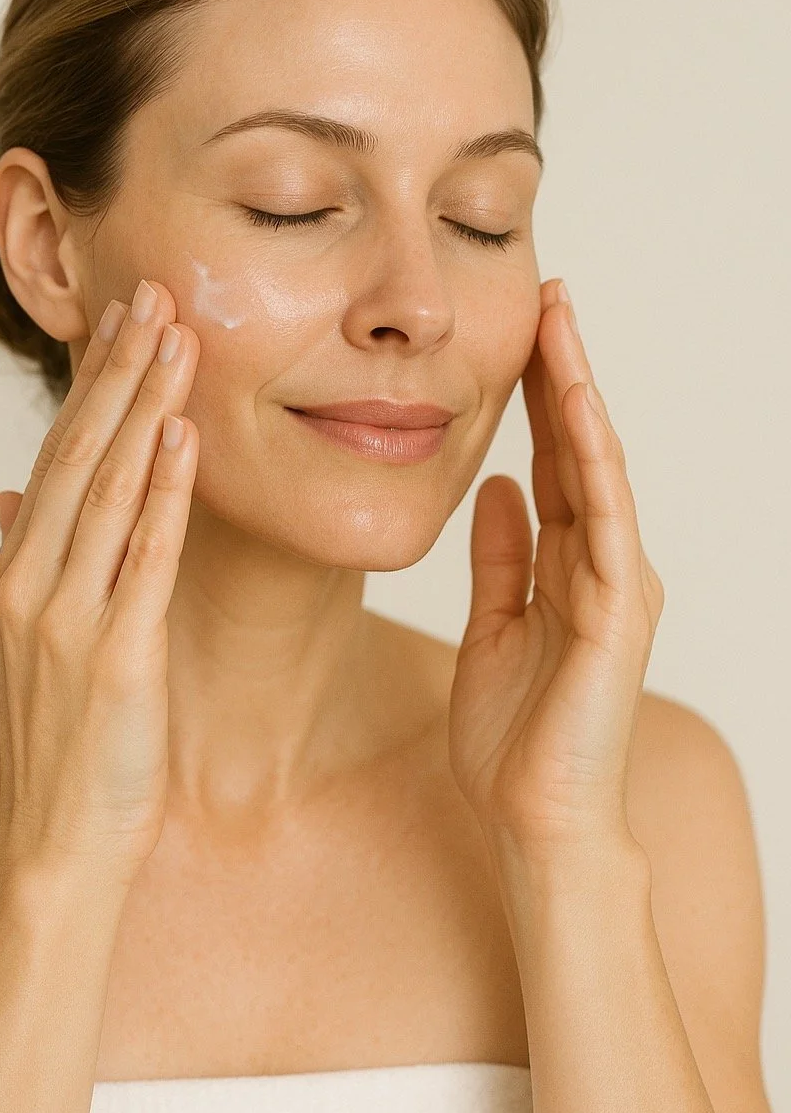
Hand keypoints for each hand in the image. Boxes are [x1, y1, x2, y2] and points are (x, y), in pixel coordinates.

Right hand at [0, 279, 199, 883]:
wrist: (58, 841)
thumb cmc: (65, 741)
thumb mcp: (38, 640)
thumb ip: (30, 556)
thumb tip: (14, 489)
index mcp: (19, 571)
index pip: (61, 455)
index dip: (94, 383)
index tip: (125, 319)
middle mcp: (32, 582)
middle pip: (81, 454)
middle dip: (120, 370)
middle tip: (156, 294)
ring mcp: (68, 618)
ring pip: (109, 490)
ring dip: (144, 409)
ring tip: (177, 339)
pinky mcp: (114, 657)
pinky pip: (143, 559)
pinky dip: (165, 496)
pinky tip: (185, 439)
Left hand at [446, 278, 664, 859]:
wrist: (537, 818)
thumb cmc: (516, 736)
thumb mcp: (494, 627)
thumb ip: (502, 559)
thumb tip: (494, 488)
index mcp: (569, 567)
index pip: (553, 462)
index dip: (536, 395)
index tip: (516, 330)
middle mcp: (602, 565)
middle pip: (580, 450)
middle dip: (561, 371)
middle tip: (544, 294)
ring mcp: (617, 586)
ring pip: (600, 470)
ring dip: (578, 395)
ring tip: (559, 324)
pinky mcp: (619, 615)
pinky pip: (606, 523)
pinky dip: (592, 464)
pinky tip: (574, 410)